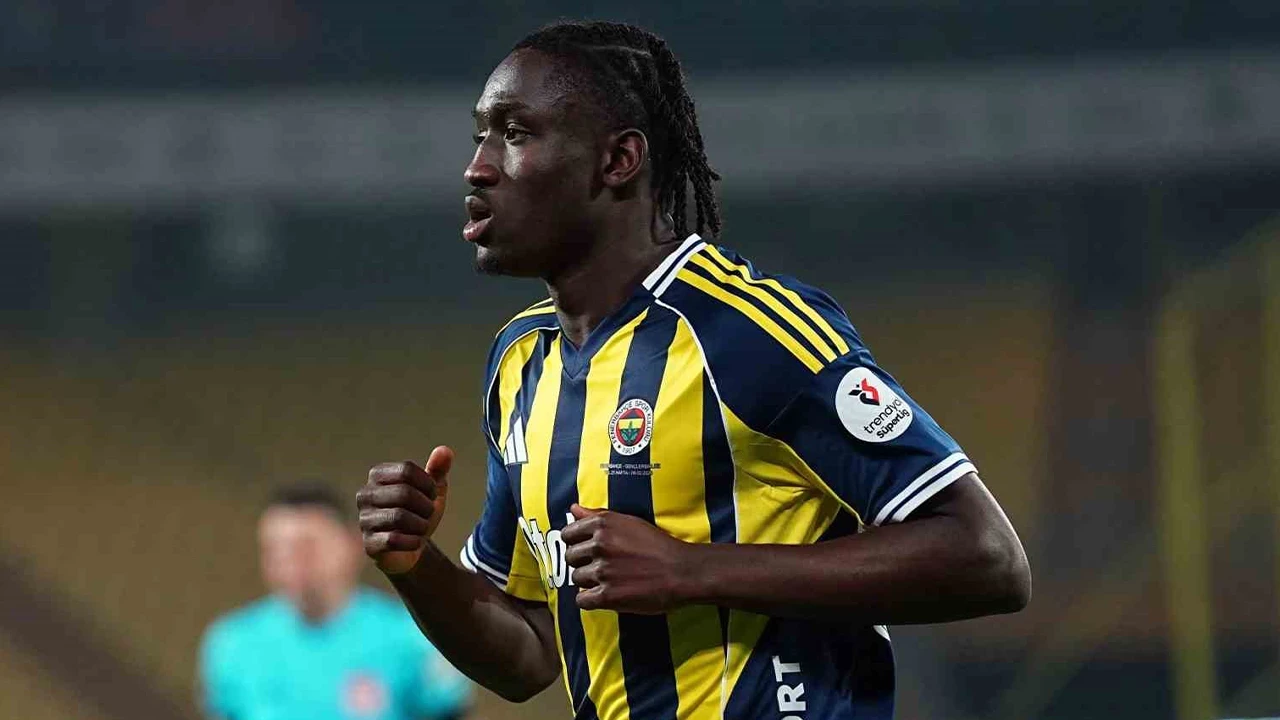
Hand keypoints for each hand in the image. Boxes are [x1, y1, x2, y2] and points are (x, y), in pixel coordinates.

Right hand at [357, 446, 452, 574]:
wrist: (412, 547)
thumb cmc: (419, 512)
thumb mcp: (432, 490)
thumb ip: (438, 469)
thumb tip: (445, 450)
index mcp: (378, 475)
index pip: (406, 470)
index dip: (427, 484)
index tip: (431, 495)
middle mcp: (365, 495)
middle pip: (403, 493)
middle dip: (425, 506)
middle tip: (428, 514)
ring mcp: (364, 520)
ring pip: (399, 517)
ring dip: (421, 524)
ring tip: (422, 528)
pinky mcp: (368, 544)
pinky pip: (394, 540)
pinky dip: (413, 541)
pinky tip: (415, 542)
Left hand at [561, 504, 698, 613]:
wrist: (682, 571)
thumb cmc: (658, 546)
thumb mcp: (629, 522)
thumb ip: (597, 515)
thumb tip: (573, 509)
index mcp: (603, 524)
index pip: (568, 534)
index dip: (575, 543)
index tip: (586, 550)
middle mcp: (599, 544)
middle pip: (570, 557)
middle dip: (582, 563)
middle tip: (602, 567)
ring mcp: (602, 570)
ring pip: (576, 578)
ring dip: (589, 582)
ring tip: (609, 580)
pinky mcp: (607, 595)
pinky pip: (582, 600)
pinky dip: (591, 600)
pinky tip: (606, 595)